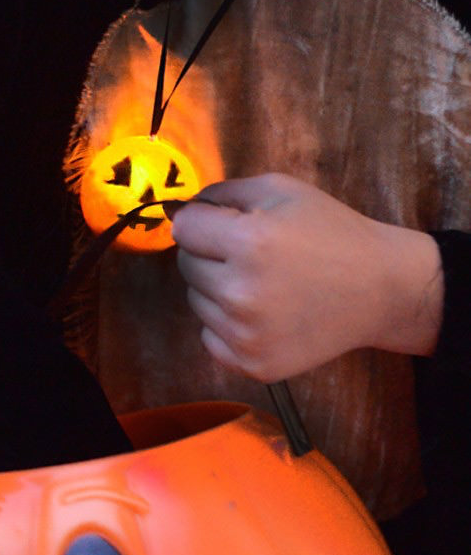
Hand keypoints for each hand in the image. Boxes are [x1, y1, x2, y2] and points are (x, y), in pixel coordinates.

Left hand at [172, 174, 442, 381]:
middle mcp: (241, 293)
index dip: (203, 223)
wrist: (379, 289)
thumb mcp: (281, 190)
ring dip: (219, 291)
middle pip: (186, 266)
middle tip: (253, 256)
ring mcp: (246, 335)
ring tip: (264, 284)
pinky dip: (227, 326)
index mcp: (249, 241)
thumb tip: (176, 211)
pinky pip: (211, 338)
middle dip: (211, 255)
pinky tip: (264, 314)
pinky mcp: (252, 364)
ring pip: (197, 302)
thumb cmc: (330, 232)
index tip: (225, 226)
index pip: (183, 229)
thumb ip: (222, 193)